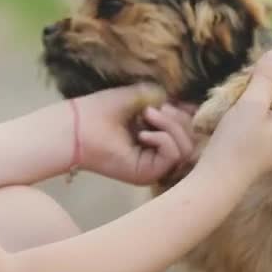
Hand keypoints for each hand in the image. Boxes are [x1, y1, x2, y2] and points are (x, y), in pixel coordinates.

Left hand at [72, 85, 198, 185]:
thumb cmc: (102, 109)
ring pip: (186, 149)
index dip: (185, 115)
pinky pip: (174, 156)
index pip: (189, 131)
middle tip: (152, 110)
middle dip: (177, 119)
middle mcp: (158, 155)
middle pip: (192, 140)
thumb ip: (166, 101)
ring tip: (147, 117)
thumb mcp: (141, 98)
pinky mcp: (147, 174)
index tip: (165, 102)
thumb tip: (192, 107)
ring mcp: (154, 167)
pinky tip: (143, 133)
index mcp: (157, 138)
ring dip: (171, 127)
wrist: (78, 124)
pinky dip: (164, 139)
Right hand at [197, 50, 271, 186]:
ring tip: (232, 102)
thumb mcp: (251, 104)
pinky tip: (230, 120)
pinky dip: (245, 122)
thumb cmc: (238, 141)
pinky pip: (257, 130)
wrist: (217, 179)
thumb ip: (265, 79)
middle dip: (259, 94)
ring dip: (249, 107)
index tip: (252, 76)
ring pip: (265, 117)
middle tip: (239, 88)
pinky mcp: (258, 156)